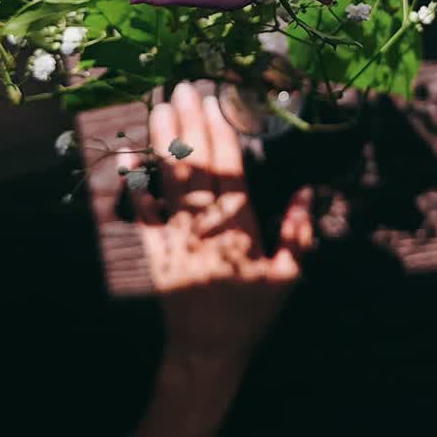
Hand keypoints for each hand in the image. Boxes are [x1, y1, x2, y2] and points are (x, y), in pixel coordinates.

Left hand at [119, 83, 311, 436]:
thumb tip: (308, 191)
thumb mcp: (287, 277)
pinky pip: (141, 208)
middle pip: (195, 164)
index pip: (228, 169)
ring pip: (167, 178)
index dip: (220, 132)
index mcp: (238, 227)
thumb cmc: (251, 312)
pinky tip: (127, 153)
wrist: (206, 350)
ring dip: (163, 140)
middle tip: (183, 86)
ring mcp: (174, 234)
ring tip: (159, 105)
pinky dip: (134, 179)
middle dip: (189, 122)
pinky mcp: (153, 247)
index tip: (215, 101)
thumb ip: (298, 234)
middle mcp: (203, 224)